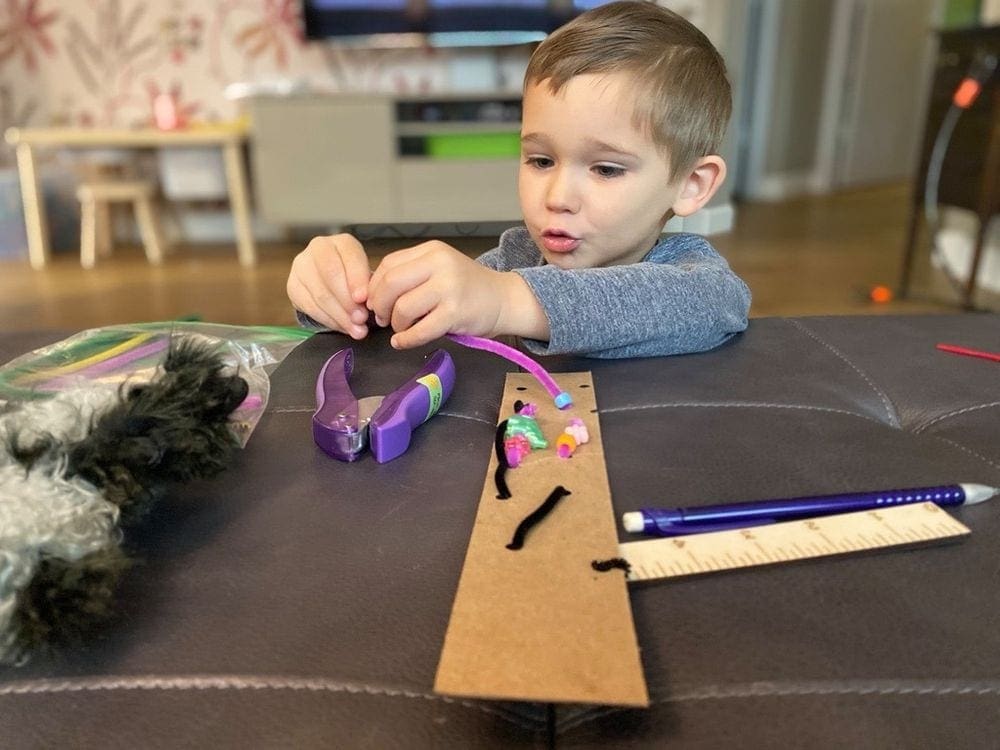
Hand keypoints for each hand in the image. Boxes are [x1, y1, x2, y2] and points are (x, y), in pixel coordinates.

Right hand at [286, 234, 371, 338]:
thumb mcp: (365, 276)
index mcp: (342, 242)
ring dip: (340, 316)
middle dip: (348, 300)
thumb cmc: (353, 278)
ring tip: (356, 329)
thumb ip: (367, 287)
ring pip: (320, 293)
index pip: (349, 257)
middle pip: (331, 274)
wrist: (329, 281)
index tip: (364, 299)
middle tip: (361, 319)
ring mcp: (302, 266)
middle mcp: (319, 248)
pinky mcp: (293, 285)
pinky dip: (329, 320)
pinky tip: (342, 327)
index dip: (357, 279)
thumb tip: (367, 305)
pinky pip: (310, 306)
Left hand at [366, 241, 546, 348]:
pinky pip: (420, 330)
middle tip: (382, 318)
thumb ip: (410, 275)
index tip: (374, 302)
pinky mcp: (456, 312)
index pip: (389, 265)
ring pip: (403, 307)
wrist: (504, 299)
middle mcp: (440, 264)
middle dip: (379, 305)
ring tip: (401, 328)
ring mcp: (449, 288)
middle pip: (391, 284)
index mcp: (432, 250)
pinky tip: (402, 342)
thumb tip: (369, 294)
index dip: (375, 287)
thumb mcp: (439, 270)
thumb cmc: (466, 287)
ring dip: (396, 323)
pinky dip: (406, 340)